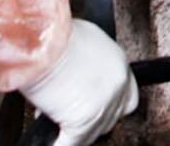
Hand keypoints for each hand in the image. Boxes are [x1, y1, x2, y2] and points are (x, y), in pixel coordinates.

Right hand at [20, 20, 137, 145]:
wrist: (42, 39)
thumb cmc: (55, 34)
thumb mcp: (82, 38)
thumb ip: (89, 60)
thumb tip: (78, 71)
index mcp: (118, 63)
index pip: (127, 95)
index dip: (111, 103)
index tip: (95, 105)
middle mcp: (117, 84)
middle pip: (113, 116)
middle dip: (94, 118)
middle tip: (72, 114)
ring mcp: (104, 105)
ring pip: (95, 132)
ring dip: (75, 132)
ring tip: (57, 127)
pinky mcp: (84, 120)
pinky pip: (73, 142)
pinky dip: (60, 144)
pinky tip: (50, 141)